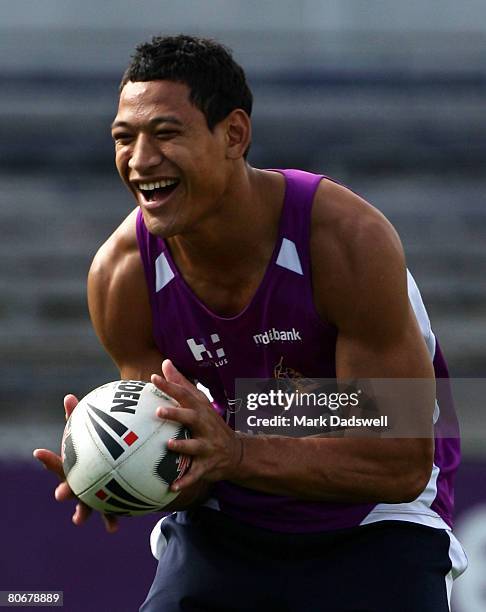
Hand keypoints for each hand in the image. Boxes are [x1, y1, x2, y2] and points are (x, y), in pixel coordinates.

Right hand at [33, 394, 118, 532]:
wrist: (111, 476)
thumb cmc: (94, 454)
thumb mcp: (88, 437)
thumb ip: (78, 420)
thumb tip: (68, 396)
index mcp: (73, 469)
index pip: (59, 462)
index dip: (47, 458)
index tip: (38, 451)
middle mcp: (78, 485)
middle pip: (68, 488)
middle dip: (63, 491)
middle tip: (59, 494)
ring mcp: (90, 498)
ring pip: (84, 507)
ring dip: (83, 514)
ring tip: (78, 520)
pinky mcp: (105, 507)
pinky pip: (110, 514)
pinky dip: (111, 520)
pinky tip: (115, 528)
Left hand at [152, 360, 243, 492]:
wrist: (237, 452)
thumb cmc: (210, 424)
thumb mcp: (200, 403)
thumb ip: (182, 384)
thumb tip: (165, 363)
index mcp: (201, 410)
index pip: (185, 394)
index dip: (170, 385)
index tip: (154, 377)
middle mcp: (206, 427)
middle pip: (192, 418)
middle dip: (177, 414)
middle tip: (158, 410)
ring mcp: (208, 447)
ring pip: (195, 446)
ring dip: (182, 446)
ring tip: (168, 445)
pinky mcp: (207, 466)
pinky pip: (195, 475)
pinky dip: (185, 481)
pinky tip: (172, 487)